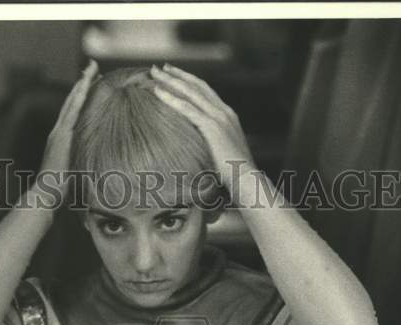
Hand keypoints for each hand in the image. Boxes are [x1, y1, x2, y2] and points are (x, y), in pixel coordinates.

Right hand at [34, 59, 98, 204]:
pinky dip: (79, 97)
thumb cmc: (58, 192)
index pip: (73, 113)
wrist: (44, 195)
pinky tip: (85, 84)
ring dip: (81, 84)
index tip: (91, 83)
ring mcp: (59, 133)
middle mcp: (58, 133)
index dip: (81, 97)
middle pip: (72, 102)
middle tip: (92, 67)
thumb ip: (79, 167)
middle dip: (82, 83)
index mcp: (61, 140)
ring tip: (91, 69)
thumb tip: (94, 171)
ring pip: (72, 102)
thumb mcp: (72, 174)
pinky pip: (72, 112)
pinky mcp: (61, 137)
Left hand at [149, 64, 255, 199]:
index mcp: (228, 115)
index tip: (173, 74)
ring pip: (190, 92)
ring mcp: (219, 117)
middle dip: (177, 75)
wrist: (247, 181)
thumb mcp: (223, 153)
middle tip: (159, 68)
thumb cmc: (234, 175)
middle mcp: (224, 111)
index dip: (189, 81)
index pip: (205, 91)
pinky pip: (187, 108)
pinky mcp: (212, 127)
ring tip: (154, 74)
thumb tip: (199, 148)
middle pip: (197, 86)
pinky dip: (171, 98)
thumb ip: (213, 144)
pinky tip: (158, 92)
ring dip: (171, 81)